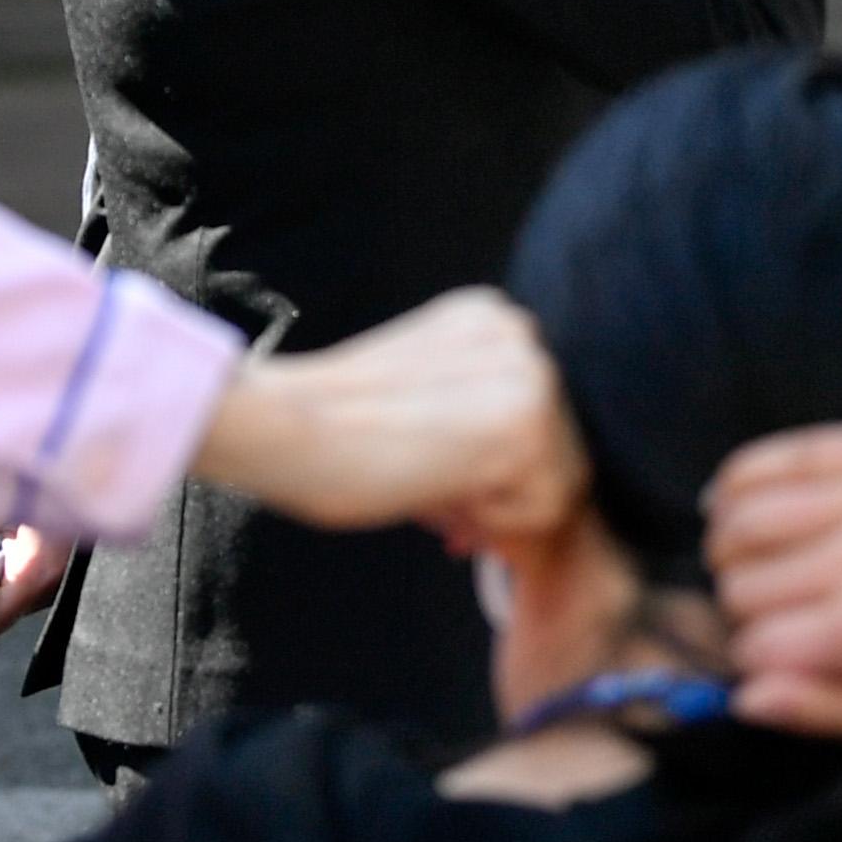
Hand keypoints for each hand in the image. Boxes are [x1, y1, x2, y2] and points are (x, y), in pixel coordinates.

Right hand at [194, 287, 585, 550]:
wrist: (284, 424)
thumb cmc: (327, 425)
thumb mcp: (419, 398)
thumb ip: (471, 418)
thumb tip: (515, 484)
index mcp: (491, 319)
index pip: (536, 417)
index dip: (497, 473)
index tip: (447, 495)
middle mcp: (520, 334)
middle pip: (557, 447)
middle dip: (502, 494)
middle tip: (440, 513)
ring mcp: (529, 373)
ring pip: (555, 480)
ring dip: (496, 508)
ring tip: (427, 497)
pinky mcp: (525, 421)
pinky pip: (543, 506)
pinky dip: (494, 522)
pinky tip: (436, 496)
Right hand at [705, 425, 841, 740]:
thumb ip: (819, 709)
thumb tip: (742, 697)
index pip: (754, 646)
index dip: (752, 659)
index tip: (774, 655)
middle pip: (739, 584)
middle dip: (739, 607)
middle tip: (768, 609)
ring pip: (742, 517)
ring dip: (727, 546)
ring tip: (743, 560)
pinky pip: (775, 456)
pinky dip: (737, 481)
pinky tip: (735, 504)